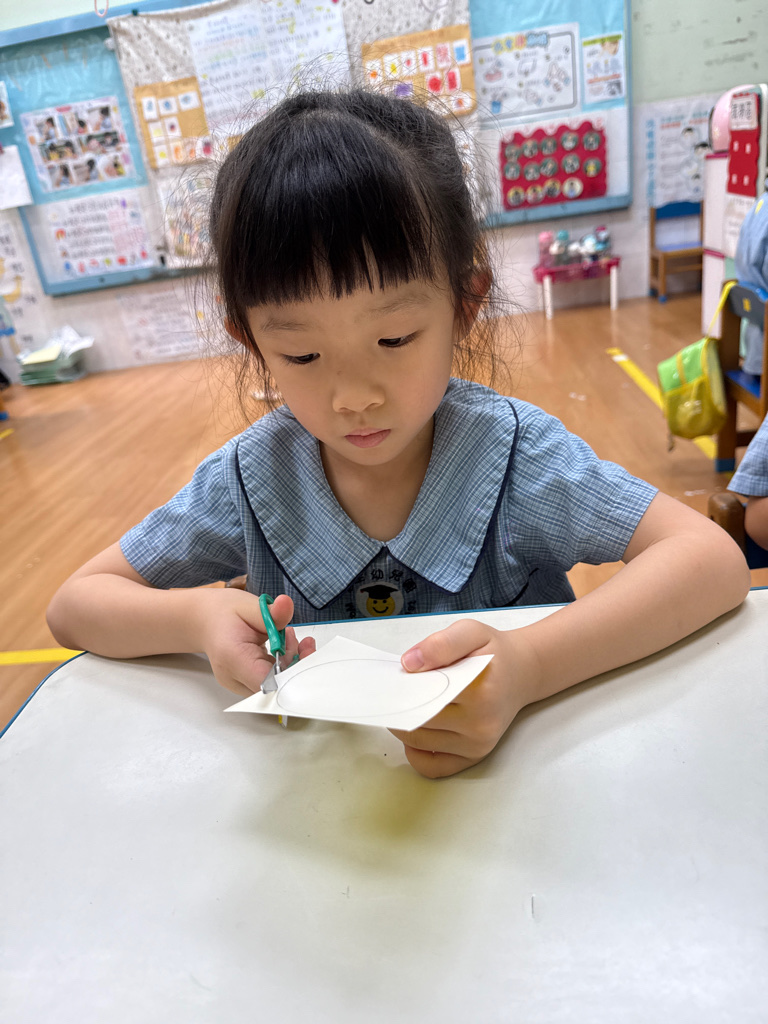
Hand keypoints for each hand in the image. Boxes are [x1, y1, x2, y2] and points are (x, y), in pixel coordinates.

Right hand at [198, 590, 314, 696]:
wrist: (205, 620)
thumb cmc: (223, 613)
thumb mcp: (248, 605)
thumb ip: (270, 611)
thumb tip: (286, 605)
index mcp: (233, 658)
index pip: (267, 680)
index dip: (292, 673)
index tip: (307, 653)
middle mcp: (234, 677)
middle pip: (275, 686)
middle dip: (297, 664)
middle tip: (306, 643)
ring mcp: (240, 683)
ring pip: (276, 684)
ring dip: (291, 663)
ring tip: (288, 635)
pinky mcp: (247, 682)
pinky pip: (271, 680)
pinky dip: (283, 664)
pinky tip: (283, 644)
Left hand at [389, 620, 540, 778]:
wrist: (522, 672)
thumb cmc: (494, 653)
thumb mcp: (470, 632)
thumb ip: (441, 644)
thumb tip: (410, 664)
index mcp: (479, 691)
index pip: (424, 696)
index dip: (403, 689)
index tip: (392, 681)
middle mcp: (480, 724)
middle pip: (418, 722)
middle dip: (401, 707)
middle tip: (394, 692)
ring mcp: (477, 745)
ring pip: (419, 744)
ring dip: (403, 726)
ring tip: (406, 705)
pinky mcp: (474, 757)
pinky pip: (432, 767)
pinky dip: (416, 753)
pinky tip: (417, 731)